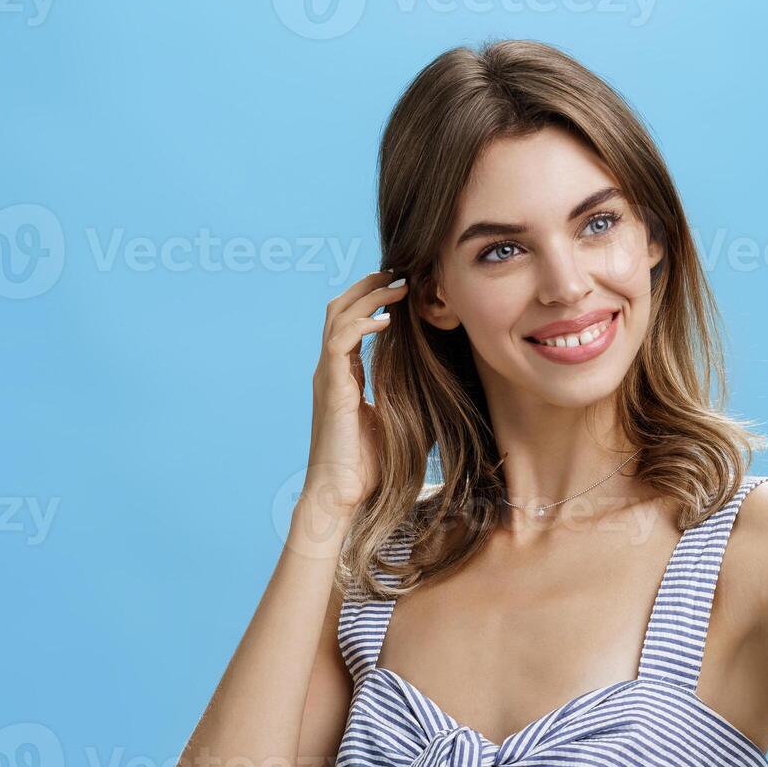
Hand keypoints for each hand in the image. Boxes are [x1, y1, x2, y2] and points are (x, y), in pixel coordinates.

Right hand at [302, 271, 406, 523]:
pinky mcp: (331, 388)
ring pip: (337, 317)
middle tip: (399, 272)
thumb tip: (440, 386)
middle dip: (367, 285)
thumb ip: (404, 398)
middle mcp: (331, 370)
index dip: (372, 299)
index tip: (402, 286)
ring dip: (367, 296)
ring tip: (397, 285)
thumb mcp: (393, 421)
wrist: (341, 494)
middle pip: (339, 309)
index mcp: (343, 376)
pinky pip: (339, 342)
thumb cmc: (367, 466)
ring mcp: (327, 377)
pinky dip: (361, 324)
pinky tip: (385, 320)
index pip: (351, 323)